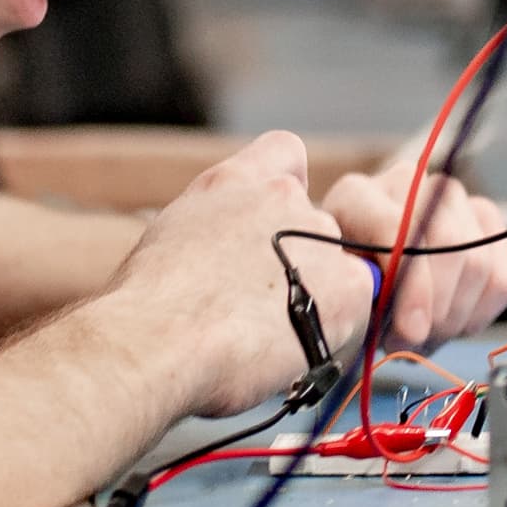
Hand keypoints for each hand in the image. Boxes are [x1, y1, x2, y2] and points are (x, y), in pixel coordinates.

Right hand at [112, 131, 374, 416]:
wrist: (159, 339)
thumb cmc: (147, 307)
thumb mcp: (170, 240)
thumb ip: (208, 231)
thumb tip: (215, 260)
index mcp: (234, 183)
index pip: (285, 153)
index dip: (288, 186)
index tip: (278, 224)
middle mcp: (282, 197)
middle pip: (317, 226)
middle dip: (304, 266)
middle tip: (267, 309)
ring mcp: (320, 236)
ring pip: (341, 269)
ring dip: (320, 300)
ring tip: (276, 339)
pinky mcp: (349, 284)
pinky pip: (359, 309)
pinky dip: (336, 333)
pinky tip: (298, 353)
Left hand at [320, 162, 506, 353]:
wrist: (365, 275)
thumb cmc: (348, 287)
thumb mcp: (342, 293)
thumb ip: (368, 299)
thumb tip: (411, 328)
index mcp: (357, 197)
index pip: (399, 230)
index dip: (412, 287)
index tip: (411, 332)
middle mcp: (409, 185)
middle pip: (448, 244)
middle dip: (438, 308)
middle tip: (417, 342)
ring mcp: (451, 199)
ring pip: (478, 262)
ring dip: (456, 317)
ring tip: (427, 338)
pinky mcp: (485, 221)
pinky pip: (503, 278)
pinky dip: (480, 314)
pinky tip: (453, 325)